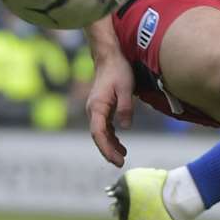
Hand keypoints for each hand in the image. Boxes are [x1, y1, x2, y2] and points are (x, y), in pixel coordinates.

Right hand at [85, 28, 133, 166]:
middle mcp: (93, 110)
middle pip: (98, 136)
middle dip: (108, 151)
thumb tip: (125, 127)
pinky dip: (111, 136)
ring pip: (101, 132)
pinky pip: (104, 126)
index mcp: (97, 107)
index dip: (107, 148)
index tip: (116, 159)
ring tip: (122, 156)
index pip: (98, 133)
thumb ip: (125, 107)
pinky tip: (119, 143)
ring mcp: (96, 109)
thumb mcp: (126, 88)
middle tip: (120, 162)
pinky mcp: (101, 107)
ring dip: (110, 144)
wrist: (109, 57)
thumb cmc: (119, 71)